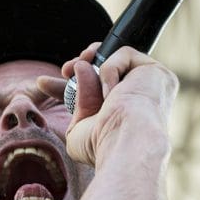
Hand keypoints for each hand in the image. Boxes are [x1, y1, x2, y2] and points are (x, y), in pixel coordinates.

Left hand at [38, 43, 177, 167]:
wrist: (126, 142)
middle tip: (64, 70)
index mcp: (119, 115)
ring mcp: (148, 85)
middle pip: (104, 70)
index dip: (71, 84)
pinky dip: (110, 69)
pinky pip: (124, 55)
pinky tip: (112, 92)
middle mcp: (136, 100)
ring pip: (115, 58)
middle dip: (81, 64)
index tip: (44, 83)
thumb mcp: (77, 129)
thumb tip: (81, 67)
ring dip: (92, 60)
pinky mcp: (156, 72)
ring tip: (76, 72)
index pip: (93, 92)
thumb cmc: (103, 144)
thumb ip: (77, 101)